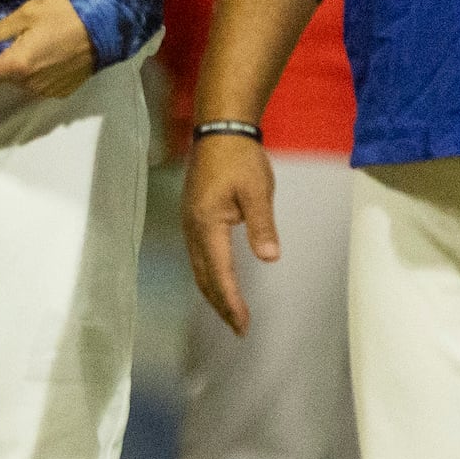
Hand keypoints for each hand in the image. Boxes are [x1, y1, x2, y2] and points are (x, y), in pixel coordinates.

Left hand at [0, 0, 96, 98]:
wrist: (107, 28)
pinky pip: (40, 86)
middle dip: (5, 63)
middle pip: (3, 79)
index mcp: (16, 65)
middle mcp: (29, 85)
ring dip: (24, 69)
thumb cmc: (65, 14)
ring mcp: (47, 91)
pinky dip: (41, 74)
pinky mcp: (62, 92)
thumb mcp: (28, 14)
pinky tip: (53, 56)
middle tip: (18, 40)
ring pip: (22, 83)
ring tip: (39, 45)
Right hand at [181, 133, 280, 333]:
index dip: (231, 302)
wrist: (219, 130)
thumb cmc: (239, 158)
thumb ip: (262, 224)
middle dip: (220, 305)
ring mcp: (190, 223)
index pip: (220, 273)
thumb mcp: (258, 190)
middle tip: (239, 329)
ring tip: (230, 313)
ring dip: (214, 292)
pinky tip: (220, 281)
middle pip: (204, 277)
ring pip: (199, 268)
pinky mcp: (194, 217)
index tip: (243, 324)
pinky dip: (210, 276)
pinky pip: (199, 256)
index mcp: (207, 224)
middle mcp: (192, 228)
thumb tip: (269, 257)